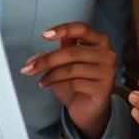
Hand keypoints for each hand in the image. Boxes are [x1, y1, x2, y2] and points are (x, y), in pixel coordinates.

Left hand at [21, 22, 116, 138]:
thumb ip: (56, 52)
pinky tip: (50, 85)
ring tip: (41, 79)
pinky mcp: (104, 89)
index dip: (63, 30)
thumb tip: (35, 57)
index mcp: (99, 41)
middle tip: (30, 66)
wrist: (89, 110)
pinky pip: (75, 83)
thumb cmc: (78, 82)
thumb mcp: (66, 63)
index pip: (81, 28)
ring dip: (50, 74)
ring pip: (72, 68)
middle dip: (47, 59)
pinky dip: (57, 84)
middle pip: (72, 51)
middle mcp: (107, 54)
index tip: (45, 35)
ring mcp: (107, 71)